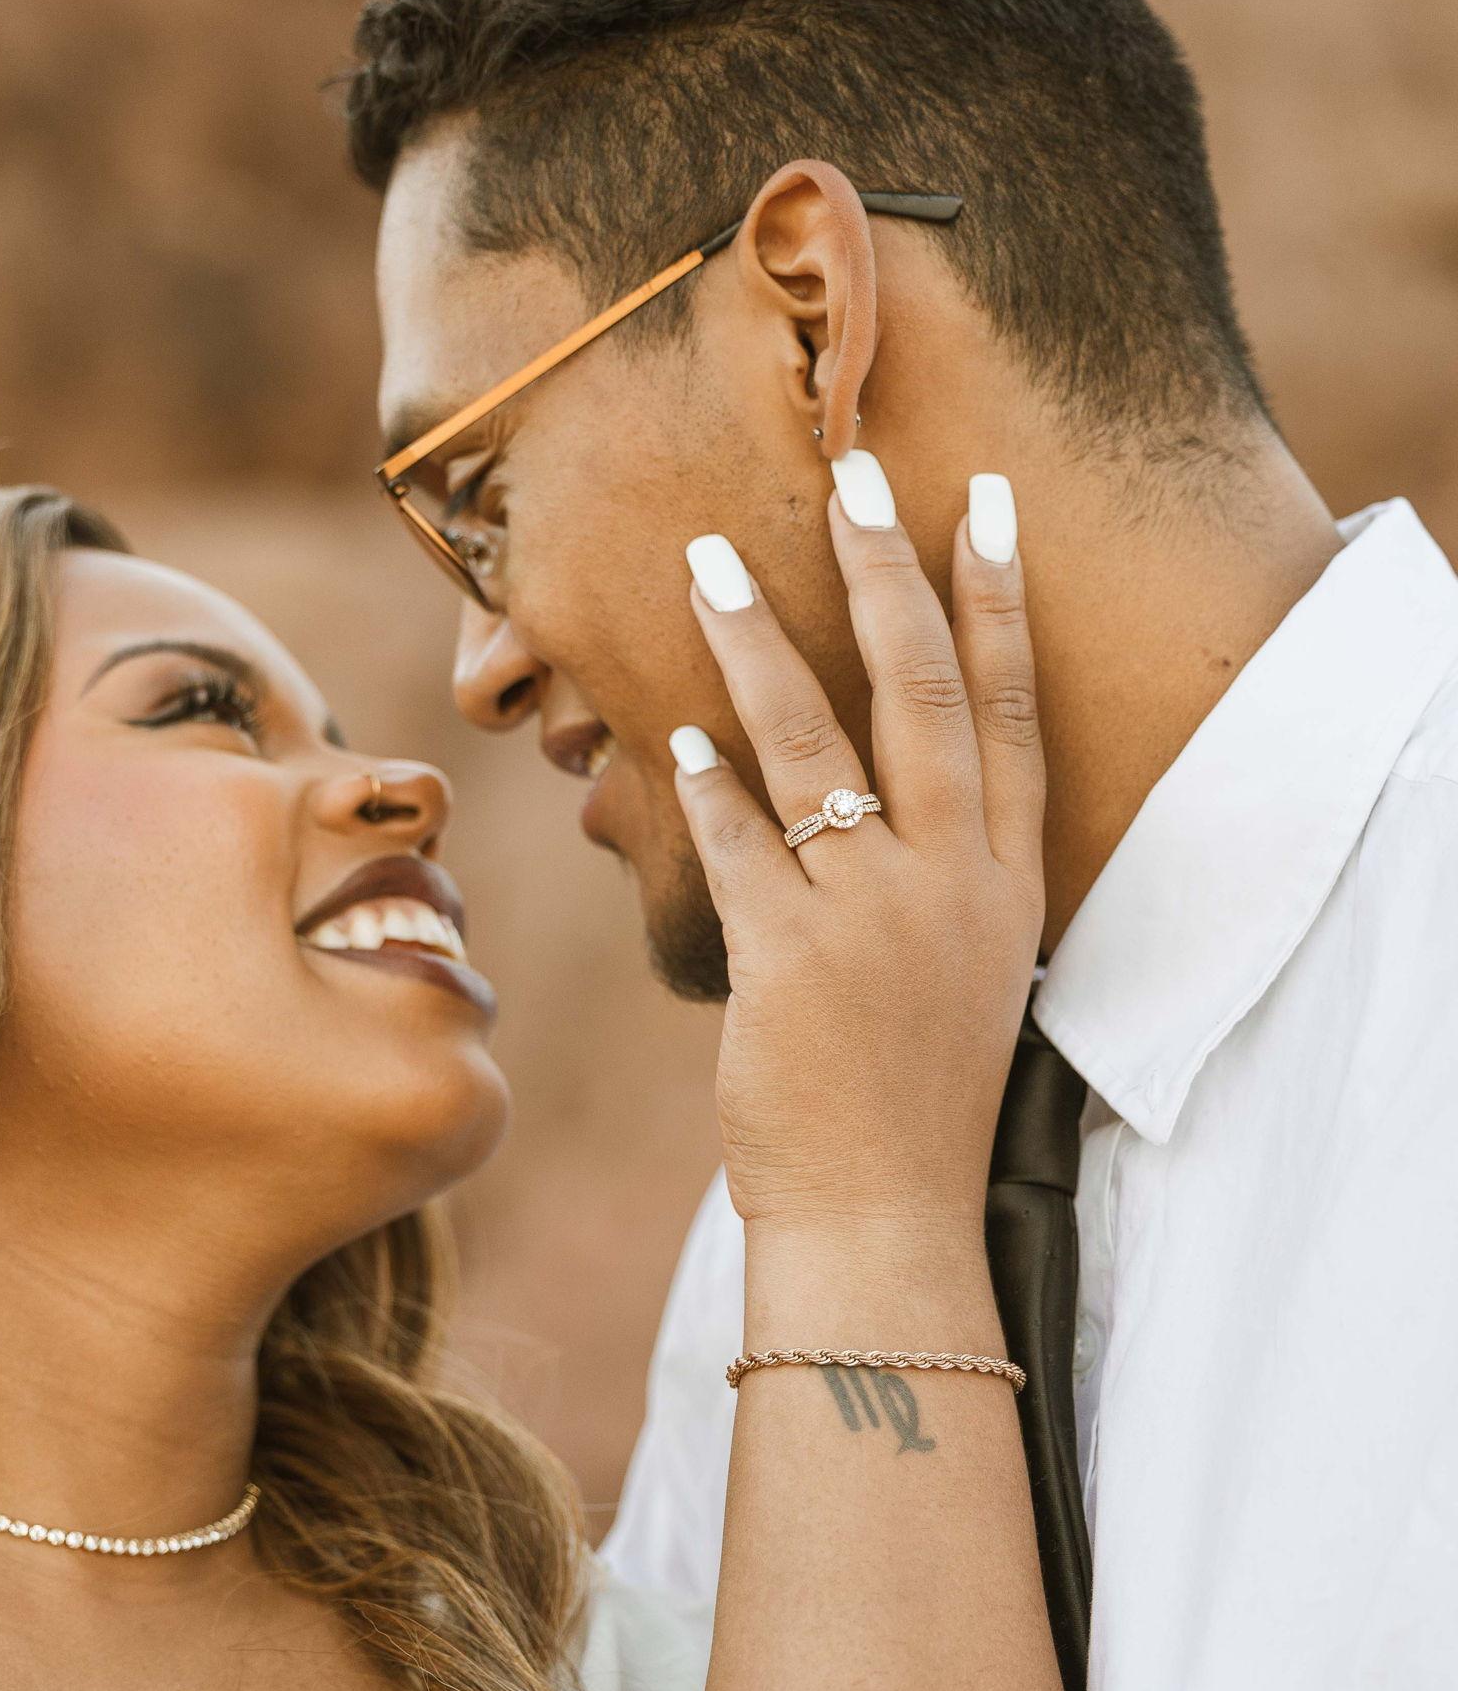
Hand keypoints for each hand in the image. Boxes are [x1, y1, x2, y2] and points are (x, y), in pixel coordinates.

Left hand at [671, 463, 1042, 1244]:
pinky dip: (708, 788)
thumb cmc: (911, 1094)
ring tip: (707, 565)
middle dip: (888, 573)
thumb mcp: (959, 970)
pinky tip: (676, 736)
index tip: (984, 503)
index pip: (1015, 712)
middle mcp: (955, 885)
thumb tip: (853, 791)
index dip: (999, 601)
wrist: (885, 1216)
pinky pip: (742, 847)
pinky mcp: (792, 963)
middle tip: (852, 474)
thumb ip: (931, 873)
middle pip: (929, 695)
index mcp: (1007, 882)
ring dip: (760, 646)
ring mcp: (878, 920)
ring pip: (819, 748)